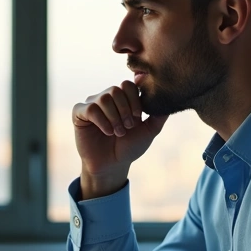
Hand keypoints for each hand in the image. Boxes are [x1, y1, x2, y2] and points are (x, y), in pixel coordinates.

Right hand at [72, 82, 167, 198]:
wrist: (113, 165)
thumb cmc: (130, 147)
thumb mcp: (149, 131)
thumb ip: (159, 116)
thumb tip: (170, 100)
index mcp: (122, 99)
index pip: (129, 85)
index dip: (135, 100)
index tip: (139, 117)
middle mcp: (107, 98)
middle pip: (116, 89)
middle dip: (125, 109)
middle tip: (128, 127)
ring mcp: (92, 105)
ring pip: (103, 98)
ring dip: (114, 117)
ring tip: (118, 132)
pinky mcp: (79, 114)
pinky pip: (90, 109)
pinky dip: (102, 121)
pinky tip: (108, 132)